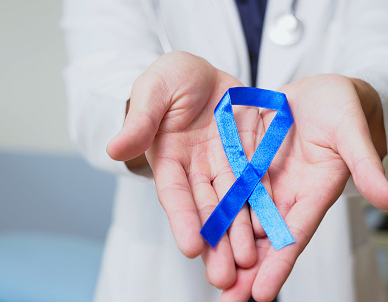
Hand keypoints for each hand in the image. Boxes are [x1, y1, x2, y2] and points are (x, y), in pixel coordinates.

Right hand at [106, 51, 261, 288]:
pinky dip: (263, 205)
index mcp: (169, 157)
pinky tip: (272, 230)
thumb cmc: (172, 78)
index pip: (175, 193)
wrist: (203, 72)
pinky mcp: (249, 154)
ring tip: (251, 264)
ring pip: (234, 203)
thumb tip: (115, 149)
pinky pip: (258, 181)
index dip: (183, 219)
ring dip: (241, 233)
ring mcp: (224, 164)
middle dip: (215, 242)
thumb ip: (141, 120)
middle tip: (225, 276)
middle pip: (207, 208)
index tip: (190, 247)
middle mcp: (197, 168)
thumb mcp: (155, 89)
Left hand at [221, 75, 387, 300]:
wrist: (323, 91)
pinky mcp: (250, 162)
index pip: (296, 234)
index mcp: (316, 191)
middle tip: (226, 300)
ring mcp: (267, 179)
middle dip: (247, 270)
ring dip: (227, 246)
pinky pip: (231, 187)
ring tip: (210, 275)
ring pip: (245, 218)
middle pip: (267, 238)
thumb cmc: (345, 108)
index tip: (261, 294)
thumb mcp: (353, 132)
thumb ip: (366, 165)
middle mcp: (289, 192)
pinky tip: (201, 228)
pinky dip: (218, 210)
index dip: (279, 264)